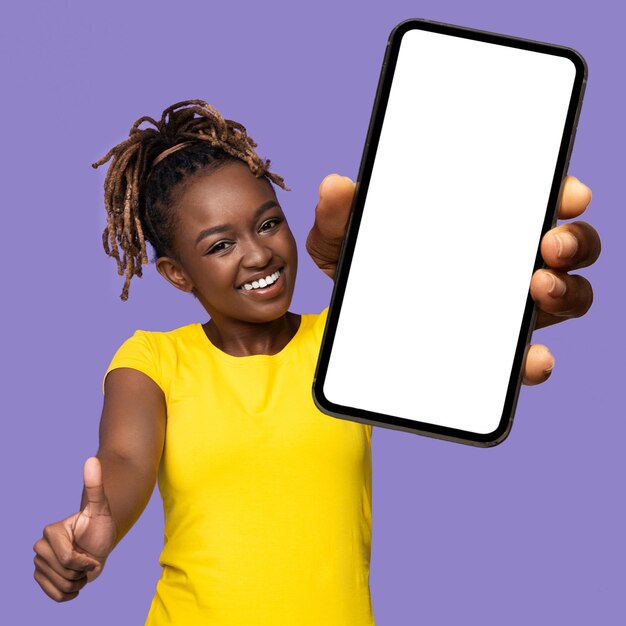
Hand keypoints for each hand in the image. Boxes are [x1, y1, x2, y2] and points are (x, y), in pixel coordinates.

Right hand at [33, 457, 116, 601]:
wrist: (98, 543)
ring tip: (83, 568)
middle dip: (82, 571)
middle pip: (63, 573)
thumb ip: (95, 485)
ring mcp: (38, 563)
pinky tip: (77, 581)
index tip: (93, 552)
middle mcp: (39, 546)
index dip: (86, 560)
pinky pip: (54, 595)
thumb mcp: (101, 506)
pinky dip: (69, 593)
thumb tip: (92, 460)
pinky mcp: (40, 577)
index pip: (68, 559)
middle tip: (87, 558)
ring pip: (60, 586)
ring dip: (77, 582)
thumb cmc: (100, 525)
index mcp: (51, 531)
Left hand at [306, 174, 600, 385]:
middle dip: (573, 241)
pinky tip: (530, 359)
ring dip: (566, 291)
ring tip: (538, 288)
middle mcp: (503, 262)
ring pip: (564, 296)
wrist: (356, 330)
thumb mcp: (343, 239)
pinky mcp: (494, 353)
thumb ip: (339, 214)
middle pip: (564, 246)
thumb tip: (335, 186)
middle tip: (549, 244)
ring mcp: (505, 308)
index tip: (568, 193)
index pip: (532, 198)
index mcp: (479, 223)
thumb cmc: (364, 270)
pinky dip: (535, 360)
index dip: (561, 191)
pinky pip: (526, 358)